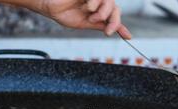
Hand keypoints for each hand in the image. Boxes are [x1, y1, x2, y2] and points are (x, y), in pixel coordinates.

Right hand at [0, 0, 131, 38]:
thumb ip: (100, 25)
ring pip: (109, 1)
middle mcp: (98, 1)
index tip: (128, 36)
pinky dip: (96, 3)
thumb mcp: (85, 24)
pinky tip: (88, 7)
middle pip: (115, 8)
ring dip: (104, 12)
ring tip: (91, 16)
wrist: (49, 7)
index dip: (121, 25)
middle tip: (106, 30)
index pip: (114, 15)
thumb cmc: (64, 13)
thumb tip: (115, 32)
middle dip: (113, 20)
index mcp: (98, 10)